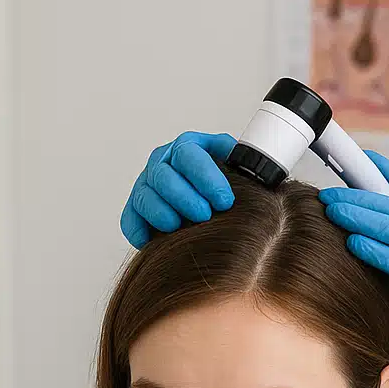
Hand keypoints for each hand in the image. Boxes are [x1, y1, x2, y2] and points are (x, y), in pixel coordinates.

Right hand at [119, 131, 236, 247]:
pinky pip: (129, 218)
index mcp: (189, 146)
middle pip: (164, 176)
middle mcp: (163, 161)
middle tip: (204, 216)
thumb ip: (245, 165)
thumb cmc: (231, 182)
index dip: (207, 178)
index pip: (190, 155)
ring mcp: (147, 183)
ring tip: (178, 227)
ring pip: (145, 196)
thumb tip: (258, 172)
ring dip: (161, 213)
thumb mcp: (240, 167)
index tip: (224, 200)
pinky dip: (137, 231)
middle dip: (184, 197)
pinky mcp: (137, 207)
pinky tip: (150, 241)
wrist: (217, 198)